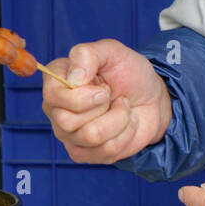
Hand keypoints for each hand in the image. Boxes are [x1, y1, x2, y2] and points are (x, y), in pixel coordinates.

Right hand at [42, 38, 171, 164]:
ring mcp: (68, 134)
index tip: (104, 87)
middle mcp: (55, 109)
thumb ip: (87, 54)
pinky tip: (125, 124)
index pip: (53, 96)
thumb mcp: (112, 52)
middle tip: (112, 96)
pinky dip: (126, 134)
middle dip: (104, 106)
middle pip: (68, 121)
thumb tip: (73, 79)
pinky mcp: (84, 153)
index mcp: (56, 81)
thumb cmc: (129, 72)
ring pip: (91, 136)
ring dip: (119, 119)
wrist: (152, 97)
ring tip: (122, 107)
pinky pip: (106, 151)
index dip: (83, 96)